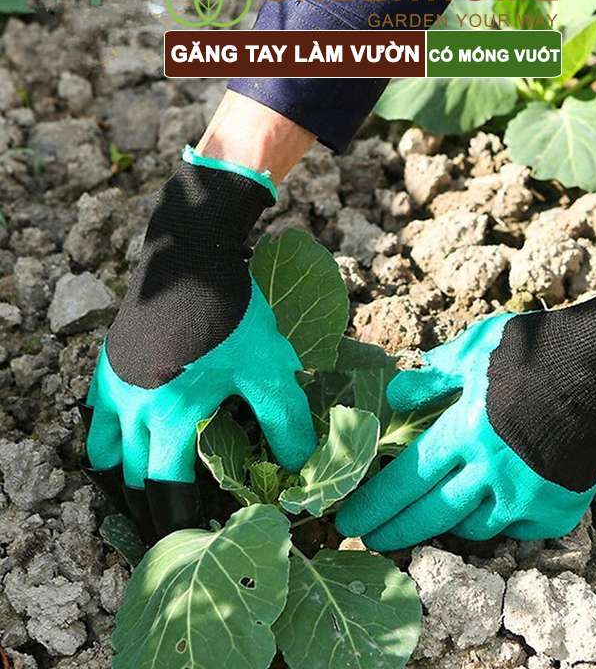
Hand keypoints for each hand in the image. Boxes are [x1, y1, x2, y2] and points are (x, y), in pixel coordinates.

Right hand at [83, 147, 315, 542]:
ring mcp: (115, 388)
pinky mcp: (110, 365)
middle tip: (175, 526)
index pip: (168, 492)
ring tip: (144, 495)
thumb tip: (301, 463)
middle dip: (153, 510)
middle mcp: (132, 411)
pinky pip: (96, 416)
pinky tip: (124, 441)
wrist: (189, 257)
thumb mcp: (268, 368)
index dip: (185, 521)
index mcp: (169, 419)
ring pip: (106, 453)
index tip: (201, 535)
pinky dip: (107, 440)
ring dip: (123, 479)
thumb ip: (284, 420)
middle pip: (133, 481)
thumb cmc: (230, 314)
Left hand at [337, 277, 595, 550]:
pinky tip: (491, 508)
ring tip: (432, 517)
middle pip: (431, 514)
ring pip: (474, 527)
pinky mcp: (560, 506)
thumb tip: (396, 394)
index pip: (406, 479)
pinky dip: (499, 520)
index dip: (374, 505)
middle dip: (394, 531)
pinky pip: (518, 528)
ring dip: (448, 524)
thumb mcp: (475, 348)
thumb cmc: (534, 350)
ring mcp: (527, 494)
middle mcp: (491, 471)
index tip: (347, 523)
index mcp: (465, 431)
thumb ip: (433, 376)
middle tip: (367, 542)